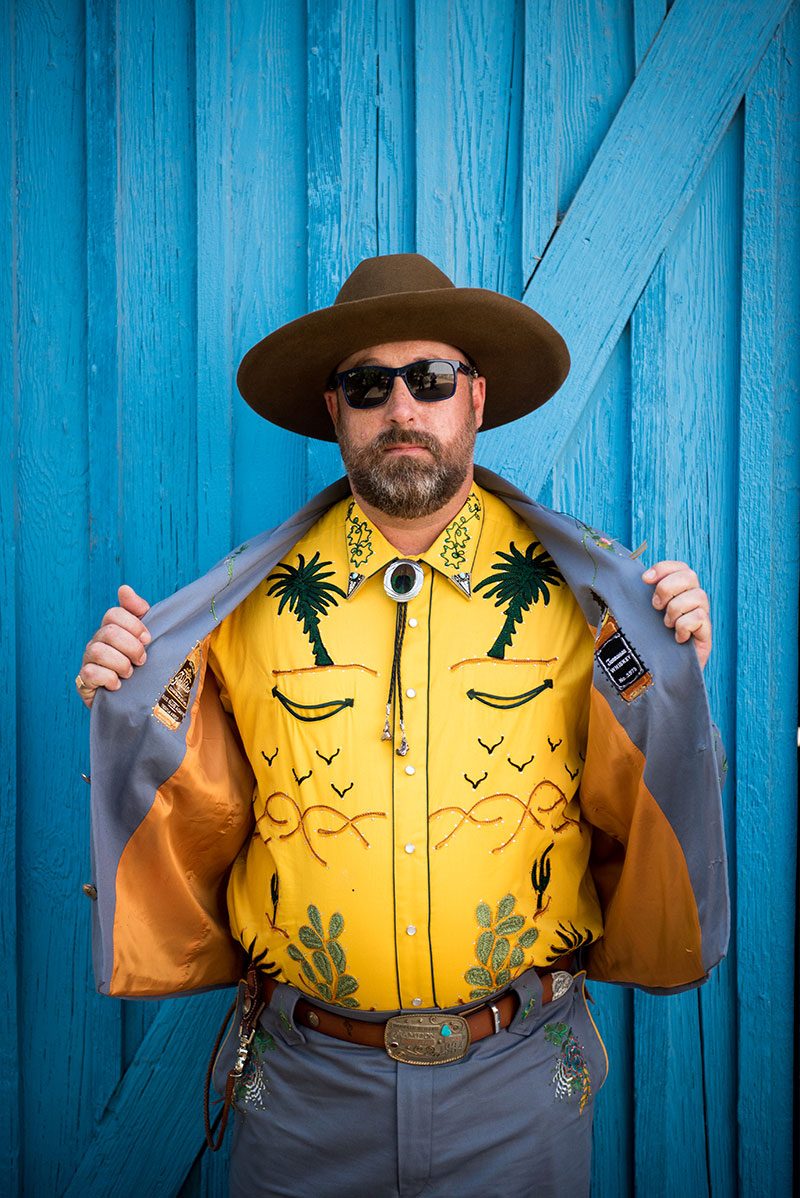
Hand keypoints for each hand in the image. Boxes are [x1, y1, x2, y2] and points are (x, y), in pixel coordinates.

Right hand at [76, 585, 150, 708]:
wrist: (130, 699)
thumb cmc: (138, 664)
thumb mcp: (144, 638)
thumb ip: (138, 612)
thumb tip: (124, 588)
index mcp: (111, 628)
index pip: (114, 613)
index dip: (133, 624)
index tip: (148, 638)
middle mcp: (97, 640)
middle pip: (109, 632)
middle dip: (131, 646)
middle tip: (142, 659)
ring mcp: (89, 660)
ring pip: (99, 651)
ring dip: (121, 664)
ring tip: (131, 674)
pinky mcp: (84, 680)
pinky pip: (90, 673)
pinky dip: (108, 679)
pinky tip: (118, 685)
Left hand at [641, 561, 711, 669]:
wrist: (660, 675)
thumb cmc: (649, 642)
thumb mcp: (641, 616)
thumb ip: (638, 598)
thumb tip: (628, 578)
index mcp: (678, 591)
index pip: (680, 567)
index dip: (663, 568)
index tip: (644, 579)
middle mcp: (693, 600)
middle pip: (690, 576)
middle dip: (667, 587)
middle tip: (655, 606)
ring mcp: (702, 617)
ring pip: (698, 596)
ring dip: (675, 609)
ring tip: (666, 625)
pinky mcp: (706, 635)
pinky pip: (700, 618)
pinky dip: (684, 626)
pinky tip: (677, 638)